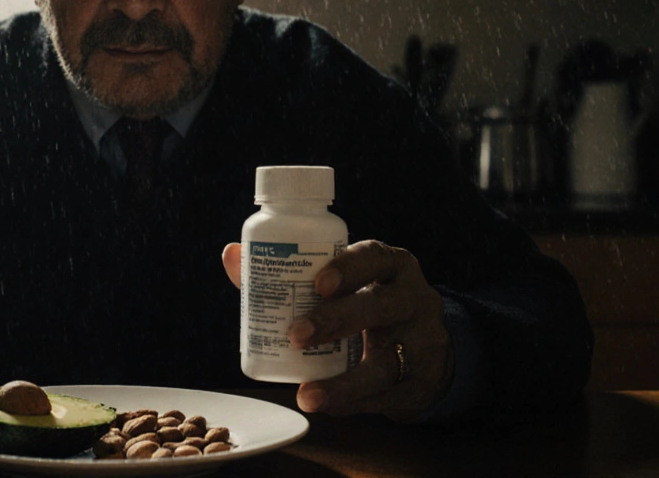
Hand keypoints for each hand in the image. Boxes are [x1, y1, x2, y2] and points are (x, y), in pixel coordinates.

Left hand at [221, 240, 451, 421]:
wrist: (427, 349)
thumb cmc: (368, 302)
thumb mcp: (347, 283)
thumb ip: (288, 272)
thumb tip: (231, 255)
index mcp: (391, 267)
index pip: (375, 257)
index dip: (349, 268)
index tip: (318, 283)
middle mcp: (412, 300)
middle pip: (380, 307)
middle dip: (337, 321)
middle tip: (296, 334)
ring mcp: (420, 344)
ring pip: (387, 363)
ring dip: (344, 382)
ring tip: (307, 395)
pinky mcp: (417, 383)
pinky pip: (384, 397)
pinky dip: (351, 403)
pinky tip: (323, 404)